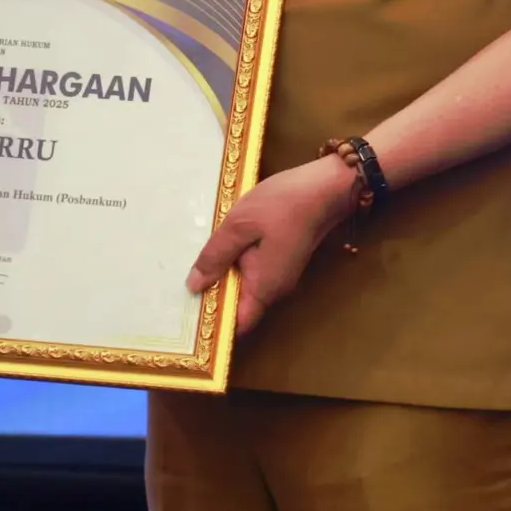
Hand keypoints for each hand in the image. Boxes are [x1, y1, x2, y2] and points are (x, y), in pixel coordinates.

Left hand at [184, 154, 360, 336]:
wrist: (326, 186)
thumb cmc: (283, 205)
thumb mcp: (240, 226)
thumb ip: (216, 256)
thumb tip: (194, 286)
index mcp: (264, 288)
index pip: (237, 324)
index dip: (214, 320)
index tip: (189, 308)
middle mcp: (275, 289)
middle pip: (239, 304)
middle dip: (214, 294)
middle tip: (184, 277)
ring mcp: (281, 274)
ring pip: (246, 285)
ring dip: (225, 274)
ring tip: (200, 256)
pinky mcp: (283, 259)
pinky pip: (255, 270)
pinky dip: (238, 261)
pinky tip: (225, 241)